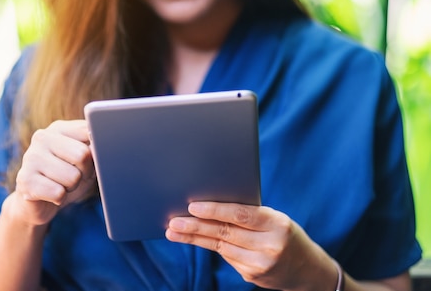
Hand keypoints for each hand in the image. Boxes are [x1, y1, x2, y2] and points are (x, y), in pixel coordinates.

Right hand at [4, 120, 95, 226]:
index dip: (95, 154)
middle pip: (83, 155)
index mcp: (58, 128)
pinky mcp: (25, 179)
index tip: (87, 161)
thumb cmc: (66, 178)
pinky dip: (59, 198)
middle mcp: (42, 137)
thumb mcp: (84, 161)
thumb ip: (94, 149)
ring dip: (71, 187)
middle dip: (84, 173)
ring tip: (59, 184)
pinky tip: (49, 195)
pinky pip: (59, 193)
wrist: (38, 204)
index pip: (89, 133)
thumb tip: (99, 148)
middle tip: (73, 177)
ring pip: (73, 177)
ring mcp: (31, 157)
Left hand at [166, 202, 335, 290]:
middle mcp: (270, 246)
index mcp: (277, 224)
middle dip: (196, 227)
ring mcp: (261, 264)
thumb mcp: (275, 219)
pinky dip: (209, 246)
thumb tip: (209, 205)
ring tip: (174, 230)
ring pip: (220, 246)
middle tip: (173, 222)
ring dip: (194, 238)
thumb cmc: (285, 234)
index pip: (241, 215)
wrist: (308, 270)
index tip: (192, 206)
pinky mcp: (252, 276)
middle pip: (226, 233)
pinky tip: (192, 239)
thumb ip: (249, 214)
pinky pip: (226, 257)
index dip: (214, 210)